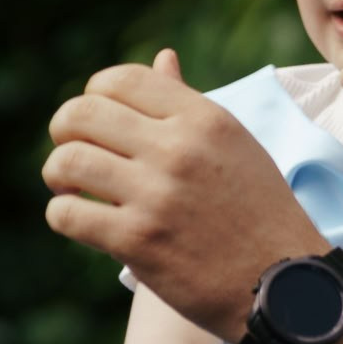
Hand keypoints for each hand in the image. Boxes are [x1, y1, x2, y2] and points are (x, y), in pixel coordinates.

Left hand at [44, 49, 326, 340]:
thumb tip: (162, 58)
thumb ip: (189, 105)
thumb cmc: (260, 213)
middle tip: (70, 150)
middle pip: (82, 113)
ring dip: (58, 173)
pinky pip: (68, 213)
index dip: (93, 95)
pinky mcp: (138, 241)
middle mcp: (178, 149)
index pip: (120, 79)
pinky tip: (79, 219)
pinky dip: (63, 214)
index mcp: (203, 119)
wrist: (284, 285)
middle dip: (63, 130)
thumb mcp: (235, 146)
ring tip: (69, 186)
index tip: (95, 120)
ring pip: (68, 161)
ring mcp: (157, 195)